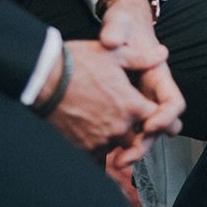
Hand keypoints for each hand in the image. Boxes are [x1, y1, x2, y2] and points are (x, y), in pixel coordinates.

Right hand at [45, 40, 157, 158]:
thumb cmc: (77, 64)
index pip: (156, 118)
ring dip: (114, 136)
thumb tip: (162, 53)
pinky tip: (89, 127)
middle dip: (133, 127)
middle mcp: (118, 127)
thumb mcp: (114, 54)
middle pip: (137, 136)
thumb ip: (142, 58)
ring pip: (116, 145)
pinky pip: (96, 153)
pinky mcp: (81, 147)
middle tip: (119, 112)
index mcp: (131, 105)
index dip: (154, 114)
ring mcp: (99, 140)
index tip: (144, 108)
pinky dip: (96, 144)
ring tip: (101, 117)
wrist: (43, 79)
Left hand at [100, 0, 185, 151]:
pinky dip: (120, 142)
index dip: (166, 117)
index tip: (150, 125)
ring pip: (145, 132)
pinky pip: (129, 129)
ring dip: (133, 148)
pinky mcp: (126, 105)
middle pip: (161, 125)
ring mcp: (141, 99)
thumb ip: (116, 31)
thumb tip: (110, 39)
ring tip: (115, 162)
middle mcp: (153, 91)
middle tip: (127, 157)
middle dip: (146, 142)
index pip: (174, 102)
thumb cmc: (125, 23)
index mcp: (159, 74)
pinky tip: (104, 153)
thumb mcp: (120, 24)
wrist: (121, 24)